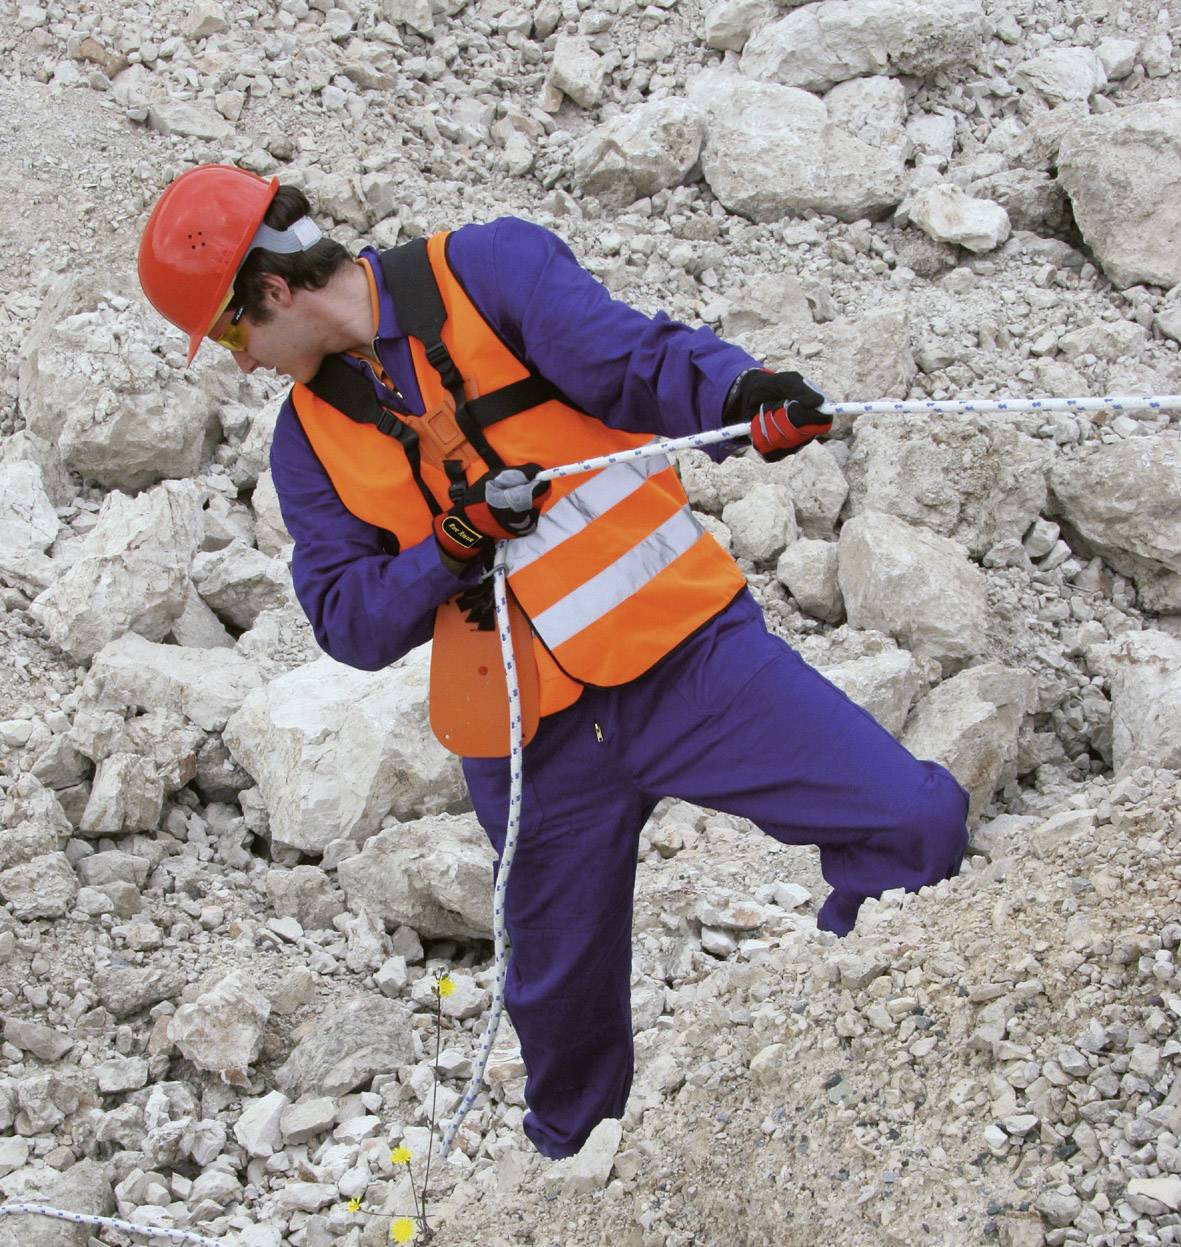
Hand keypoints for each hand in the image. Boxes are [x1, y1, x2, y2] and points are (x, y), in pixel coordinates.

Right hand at [433, 464, 550, 562]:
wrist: (469, 525)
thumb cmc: (479, 498)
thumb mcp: (496, 477)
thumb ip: (519, 474)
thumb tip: (537, 472)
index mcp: (519, 500)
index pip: (543, 489)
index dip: (539, 481)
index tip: (532, 478)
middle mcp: (527, 515)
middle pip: (540, 497)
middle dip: (531, 490)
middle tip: (514, 489)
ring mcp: (527, 525)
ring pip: (535, 506)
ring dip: (527, 500)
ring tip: (508, 500)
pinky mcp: (525, 531)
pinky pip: (530, 515)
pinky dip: (523, 510)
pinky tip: (509, 510)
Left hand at [725, 368, 830, 460]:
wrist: (751, 394)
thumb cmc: (774, 387)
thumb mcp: (788, 382)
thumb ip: (803, 391)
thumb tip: (818, 402)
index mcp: (817, 414)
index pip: (822, 423)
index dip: (803, 415)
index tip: (790, 402)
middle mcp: (808, 433)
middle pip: (793, 434)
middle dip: (778, 414)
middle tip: (776, 403)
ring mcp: (792, 445)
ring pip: (776, 440)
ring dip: (765, 420)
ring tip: (766, 410)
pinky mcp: (776, 453)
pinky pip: (765, 450)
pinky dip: (757, 432)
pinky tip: (759, 423)